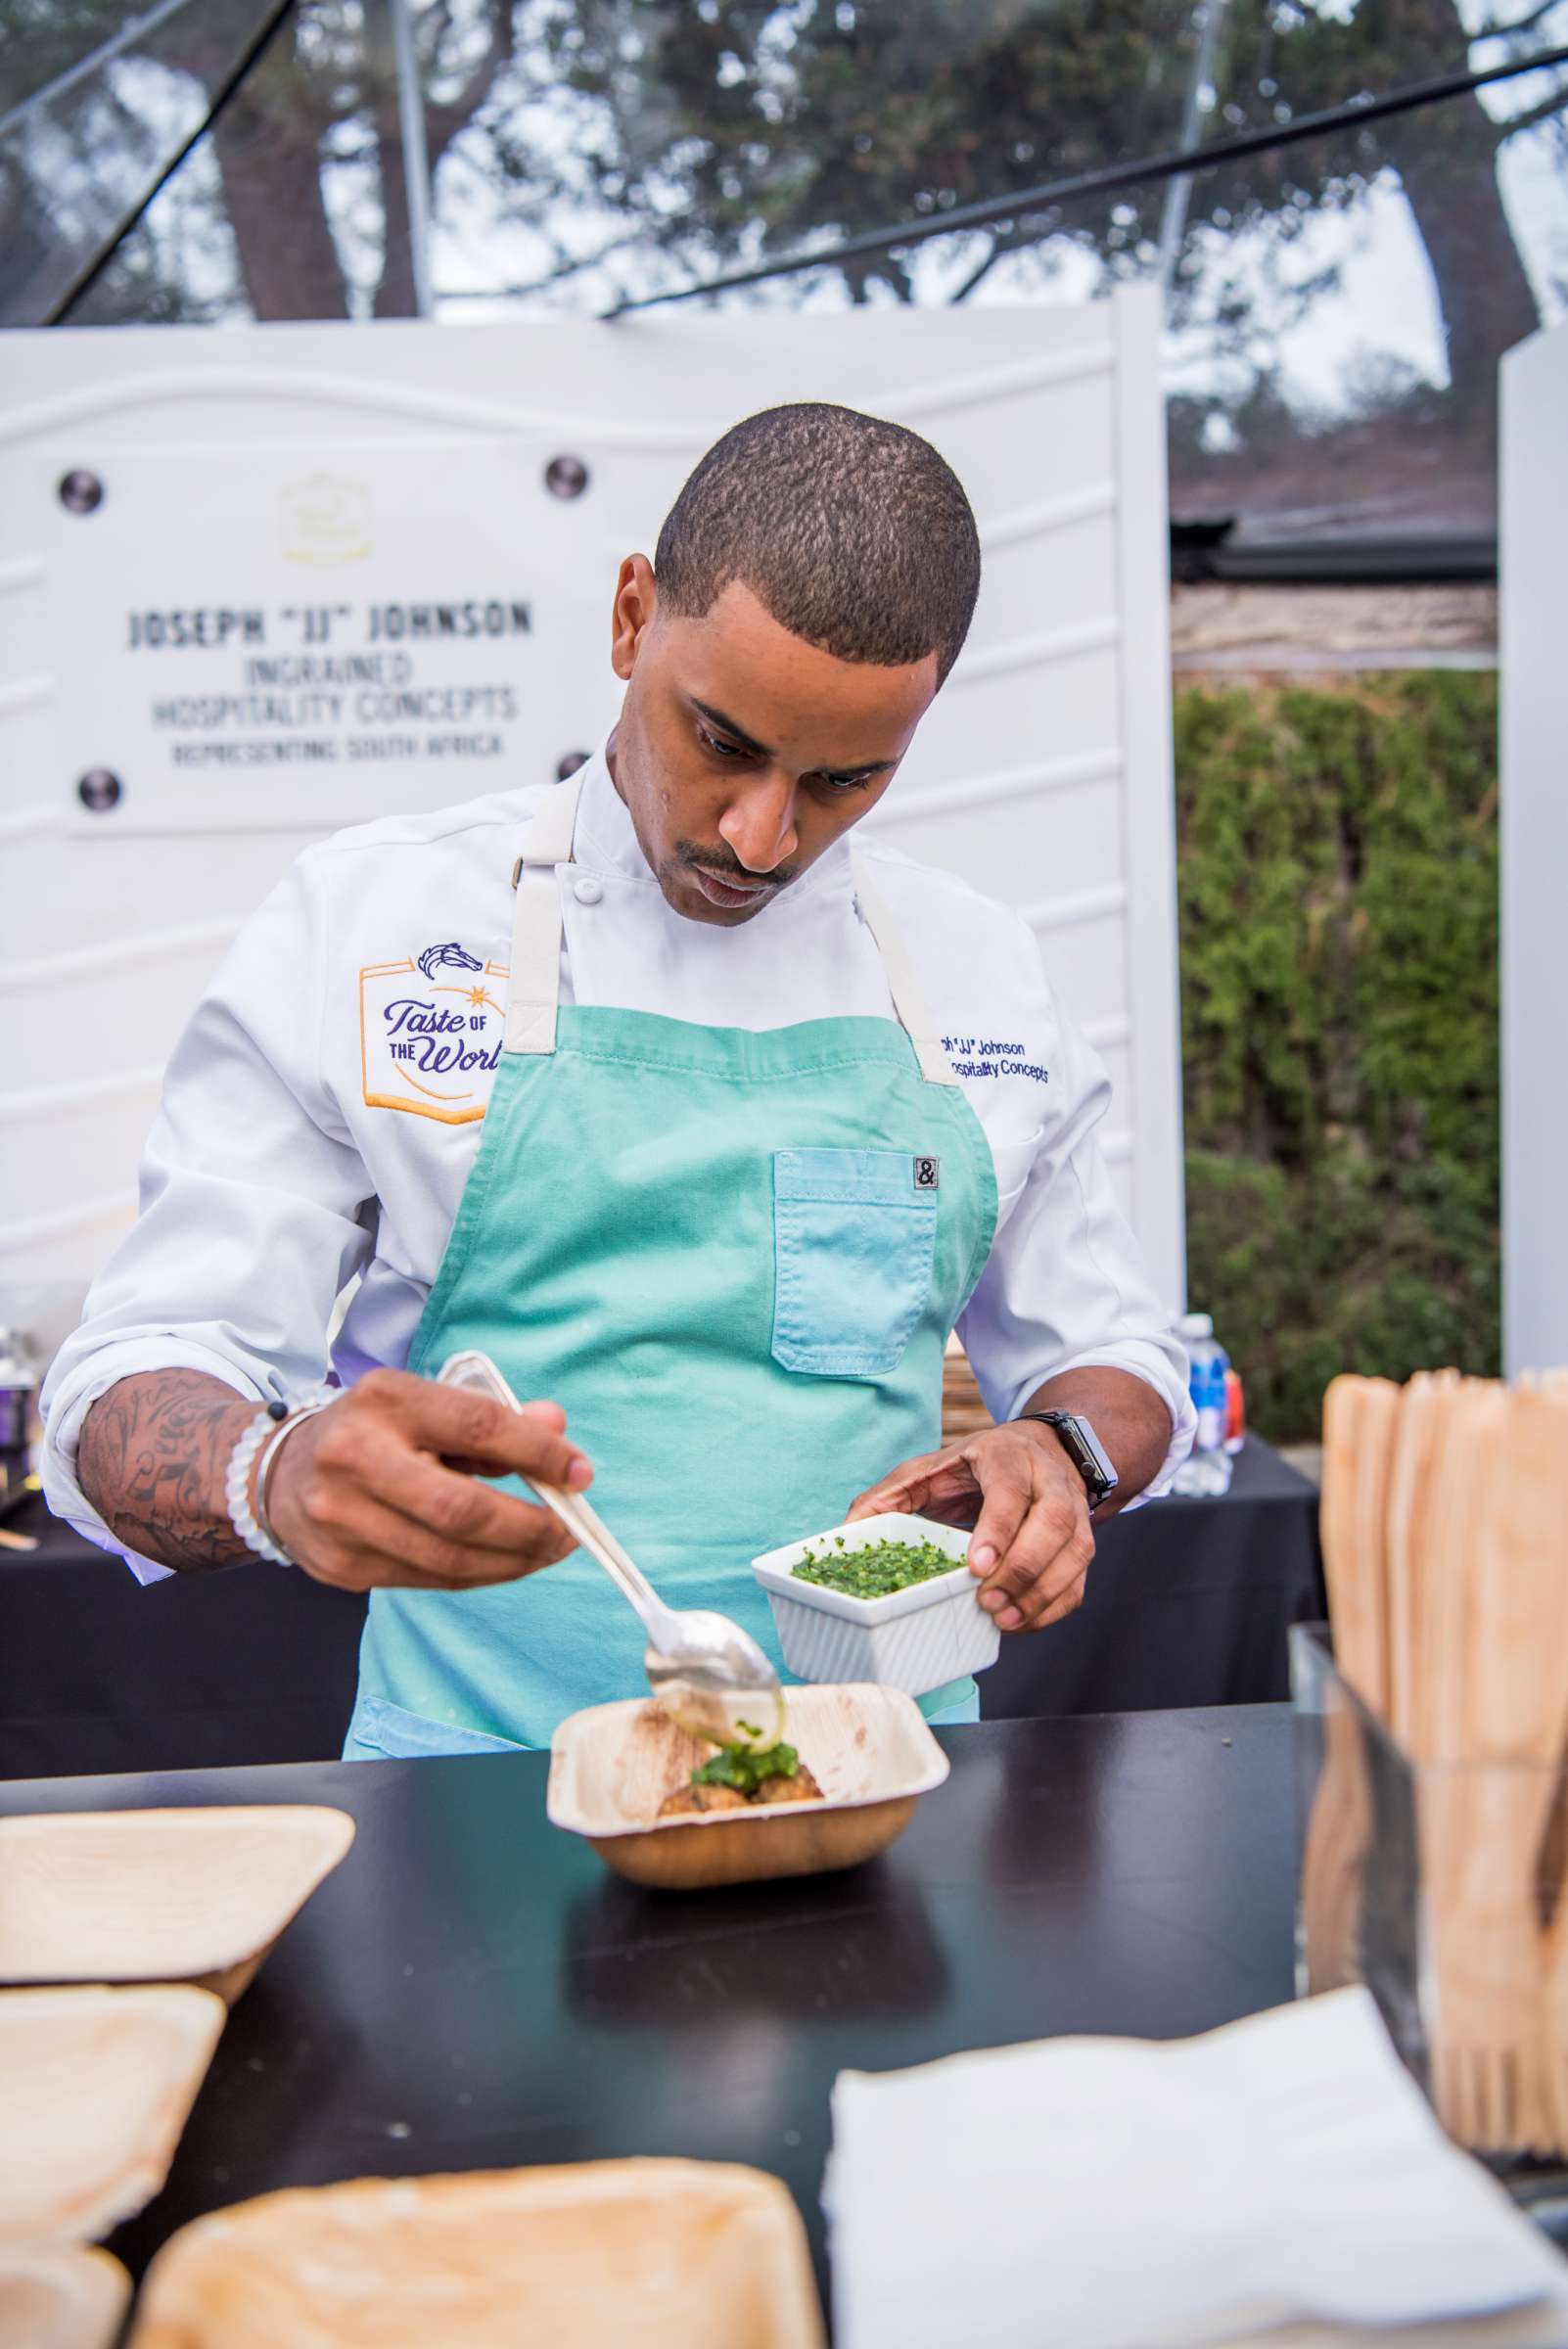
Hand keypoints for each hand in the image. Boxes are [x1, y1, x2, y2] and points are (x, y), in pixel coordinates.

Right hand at [266, 1367, 592, 1591]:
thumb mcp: (428, 1404)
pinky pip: (430, 1580)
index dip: (538, 1453)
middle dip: (530, 1528)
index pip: (477, 1426)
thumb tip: (557, 1429)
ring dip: (513, 1561)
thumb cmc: (377, 1431)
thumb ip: (495, 1416)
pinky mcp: (342, 1566)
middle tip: (569, 1532)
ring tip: (546, 1550)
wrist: (280, 1472)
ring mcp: (343, 1518)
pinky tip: (504, 1562)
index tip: (580, 1472)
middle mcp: (356, 1456)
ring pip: (449, 1557)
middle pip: (462, 1510)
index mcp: (386, 1399)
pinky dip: (479, 1574)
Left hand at [845, 1422, 1093, 1632]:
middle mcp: (1049, 1480)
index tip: (976, 1566)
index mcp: (1007, 1456)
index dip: (997, 1529)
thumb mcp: (929, 1468)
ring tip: (1003, 1619)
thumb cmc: (975, 1467)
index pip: (1011, 1490)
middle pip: (1053, 1522)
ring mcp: (1073, 1511)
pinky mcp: (1081, 1541)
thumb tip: (848, 1531)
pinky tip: (1020, 1622)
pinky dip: (1053, 1607)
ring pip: (1074, 1552)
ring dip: (1042, 1592)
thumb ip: (889, 1495)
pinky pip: (1078, 1580)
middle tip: (986, 1602)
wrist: (1039, 1448)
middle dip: (1023, 1568)